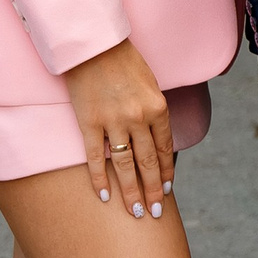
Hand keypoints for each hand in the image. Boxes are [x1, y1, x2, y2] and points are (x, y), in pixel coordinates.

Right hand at [64, 38, 174, 217]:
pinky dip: (99, 179)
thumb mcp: (150, 84)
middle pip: (148, 163)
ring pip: (124, 166)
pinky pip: (94, 158)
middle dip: (153, 190)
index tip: (168, 190)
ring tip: (134, 211)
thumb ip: (153, 112)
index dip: (167, 172)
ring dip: (131, 191)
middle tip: (154, 213)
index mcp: (157, 108)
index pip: (165, 149)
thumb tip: (155, 139)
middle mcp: (138, 118)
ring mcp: (113, 122)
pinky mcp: (88, 123)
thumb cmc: (124, 62)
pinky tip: (103, 197)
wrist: (93, 45)